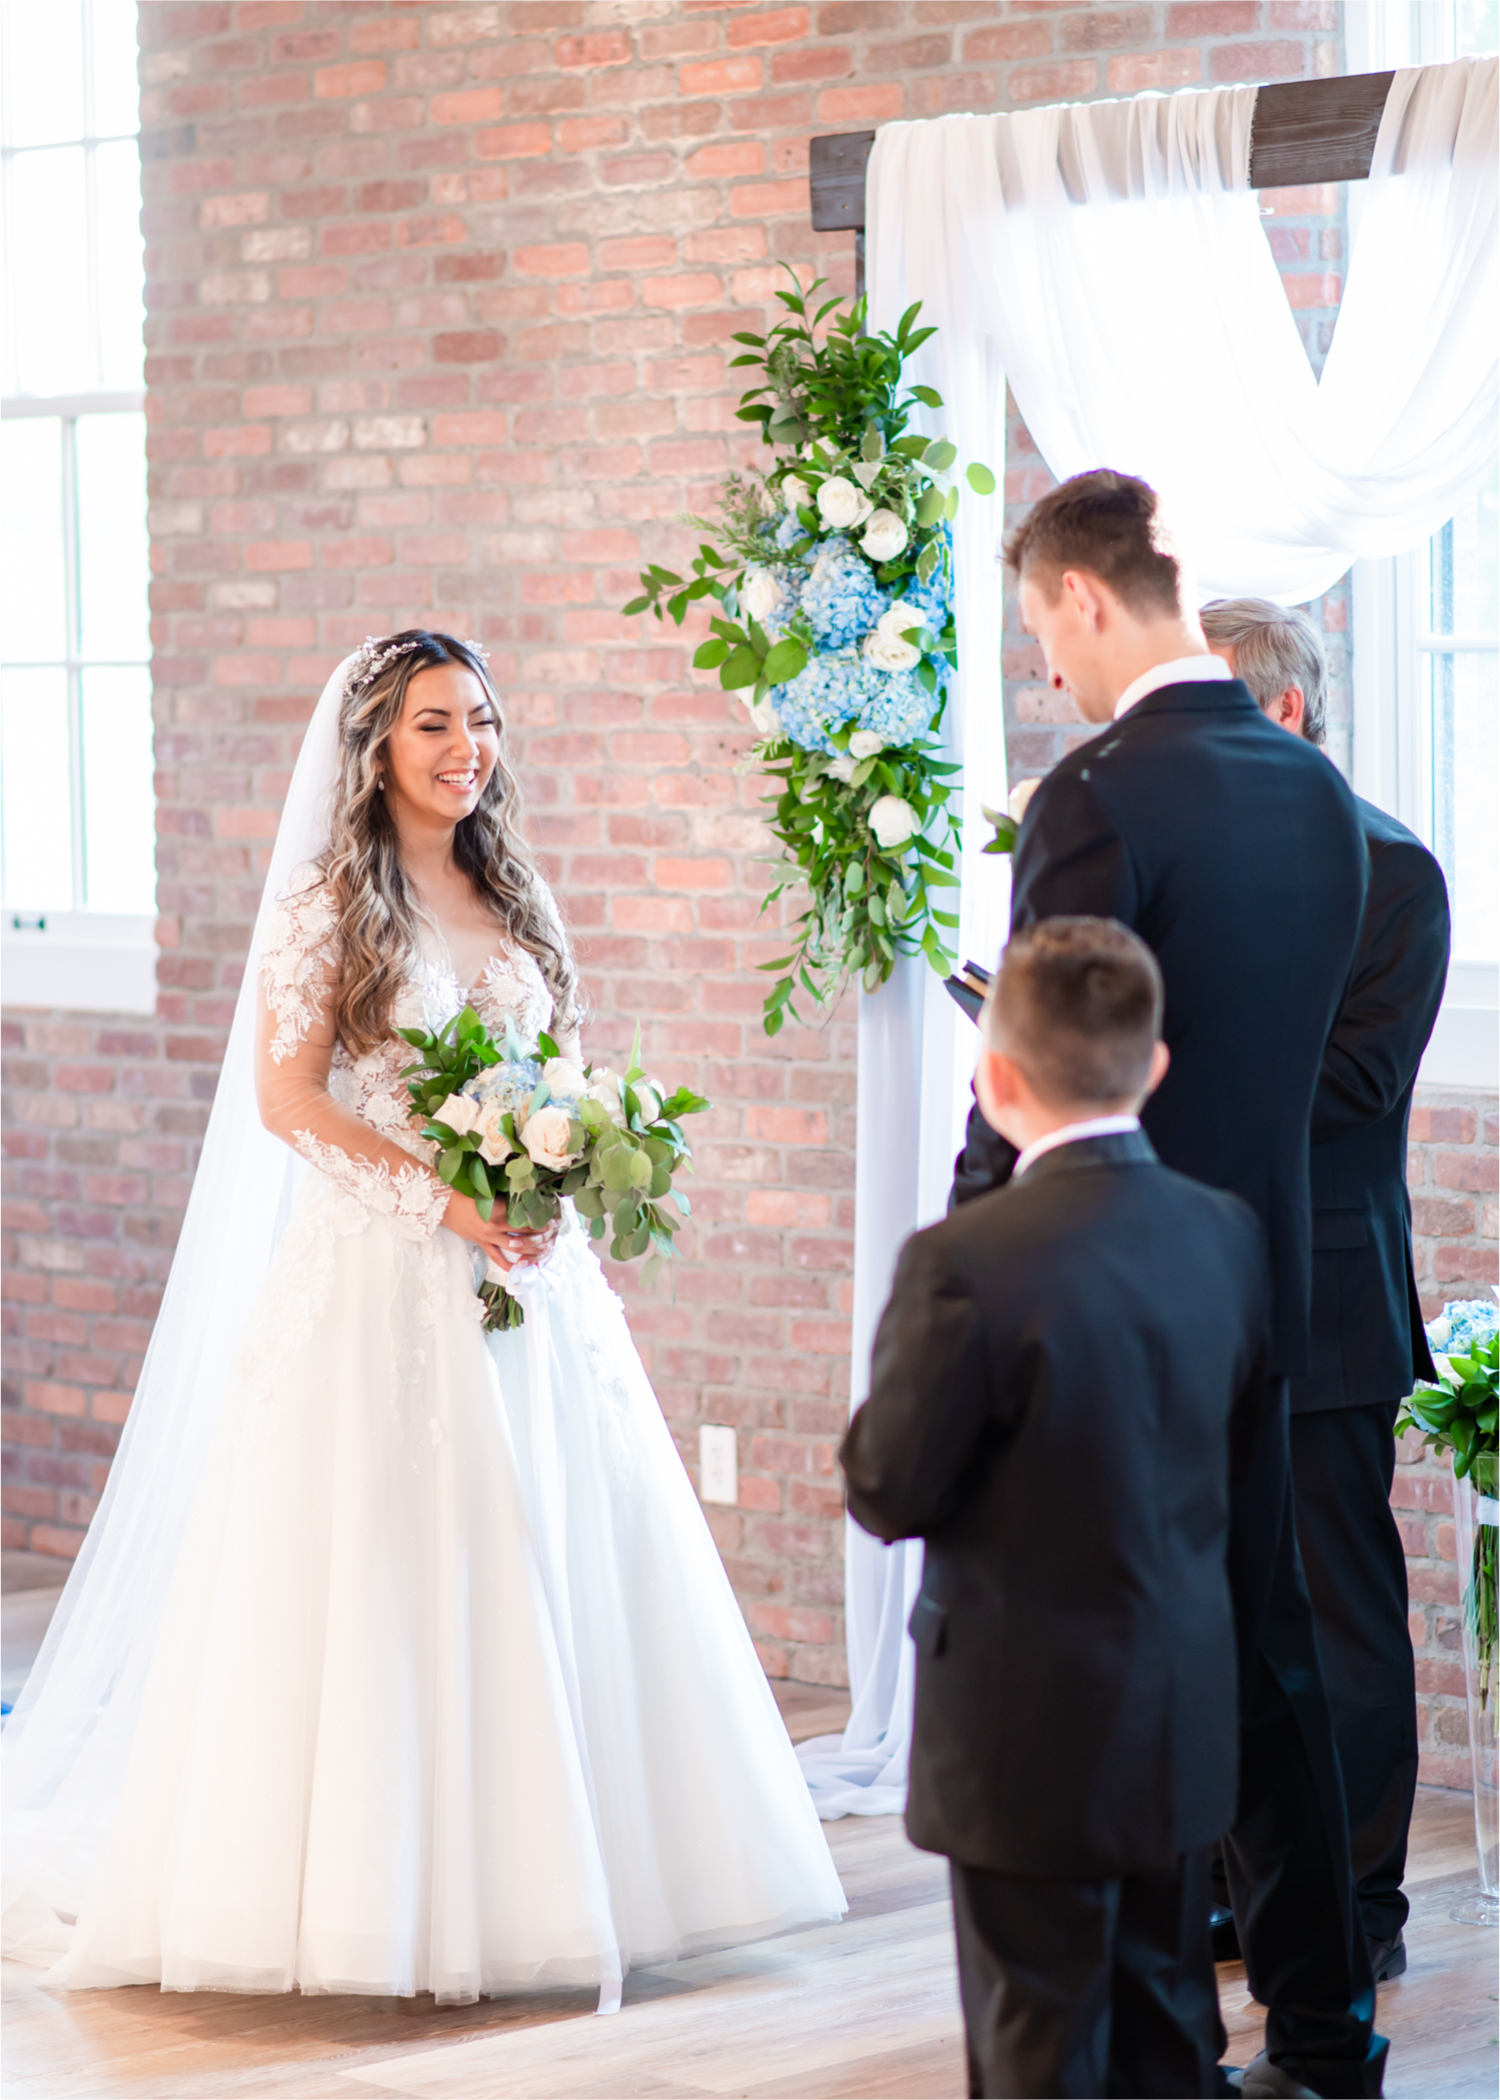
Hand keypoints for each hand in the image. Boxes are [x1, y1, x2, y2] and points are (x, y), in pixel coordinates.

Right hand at [441, 1190, 559, 1274]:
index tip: (553, 1221)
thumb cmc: (466, 1193)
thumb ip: (507, 1198)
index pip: (525, 1219)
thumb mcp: (489, 1193)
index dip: (541, 1221)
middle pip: (524, 1235)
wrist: (443, 1204)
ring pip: (515, 1248)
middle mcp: (494, 1227)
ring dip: (531, 1251)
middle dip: (541, 1237)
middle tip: (553, 1236)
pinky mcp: (481, 1244)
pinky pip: (497, 1258)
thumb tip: (527, 1198)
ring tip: (544, 1251)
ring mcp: (488, 1238)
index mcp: (498, 1211)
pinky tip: (520, 1268)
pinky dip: (509, 1265)